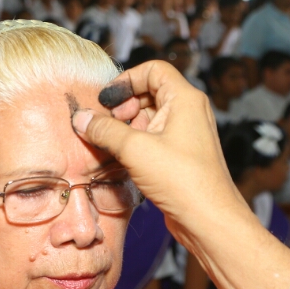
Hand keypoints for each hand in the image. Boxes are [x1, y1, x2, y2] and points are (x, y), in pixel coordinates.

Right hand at [74, 60, 289, 288]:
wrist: (208, 218)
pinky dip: (135, 143)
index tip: (106, 100)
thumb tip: (81, 118)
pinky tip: (121, 158)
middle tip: (106, 124)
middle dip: (123, 106)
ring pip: (149, 117)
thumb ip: (105, 130)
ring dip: (126, 127)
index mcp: (184, 99)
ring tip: (109, 143)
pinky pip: (153, 138)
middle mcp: (188, 112)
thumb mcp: (135, 149)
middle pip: (148, 93)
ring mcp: (185, 134)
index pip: (153, 70)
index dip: (126, 79)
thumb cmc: (181, 179)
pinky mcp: (180, 155)